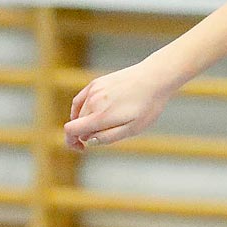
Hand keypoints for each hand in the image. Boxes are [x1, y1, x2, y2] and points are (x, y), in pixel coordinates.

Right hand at [63, 60, 179, 150]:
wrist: (154, 78)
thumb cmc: (147, 106)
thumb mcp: (133, 129)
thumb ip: (108, 136)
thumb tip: (88, 140)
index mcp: (101, 116)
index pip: (71, 130)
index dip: (71, 142)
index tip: (81, 148)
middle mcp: (93, 102)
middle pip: (77, 122)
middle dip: (84, 132)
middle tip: (102, 137)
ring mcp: (93, 90)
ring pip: (79, 111)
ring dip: (85, 121)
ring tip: (105, 124)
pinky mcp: (96, 83)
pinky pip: (81, 99)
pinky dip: (82, 109)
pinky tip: (91, 114)